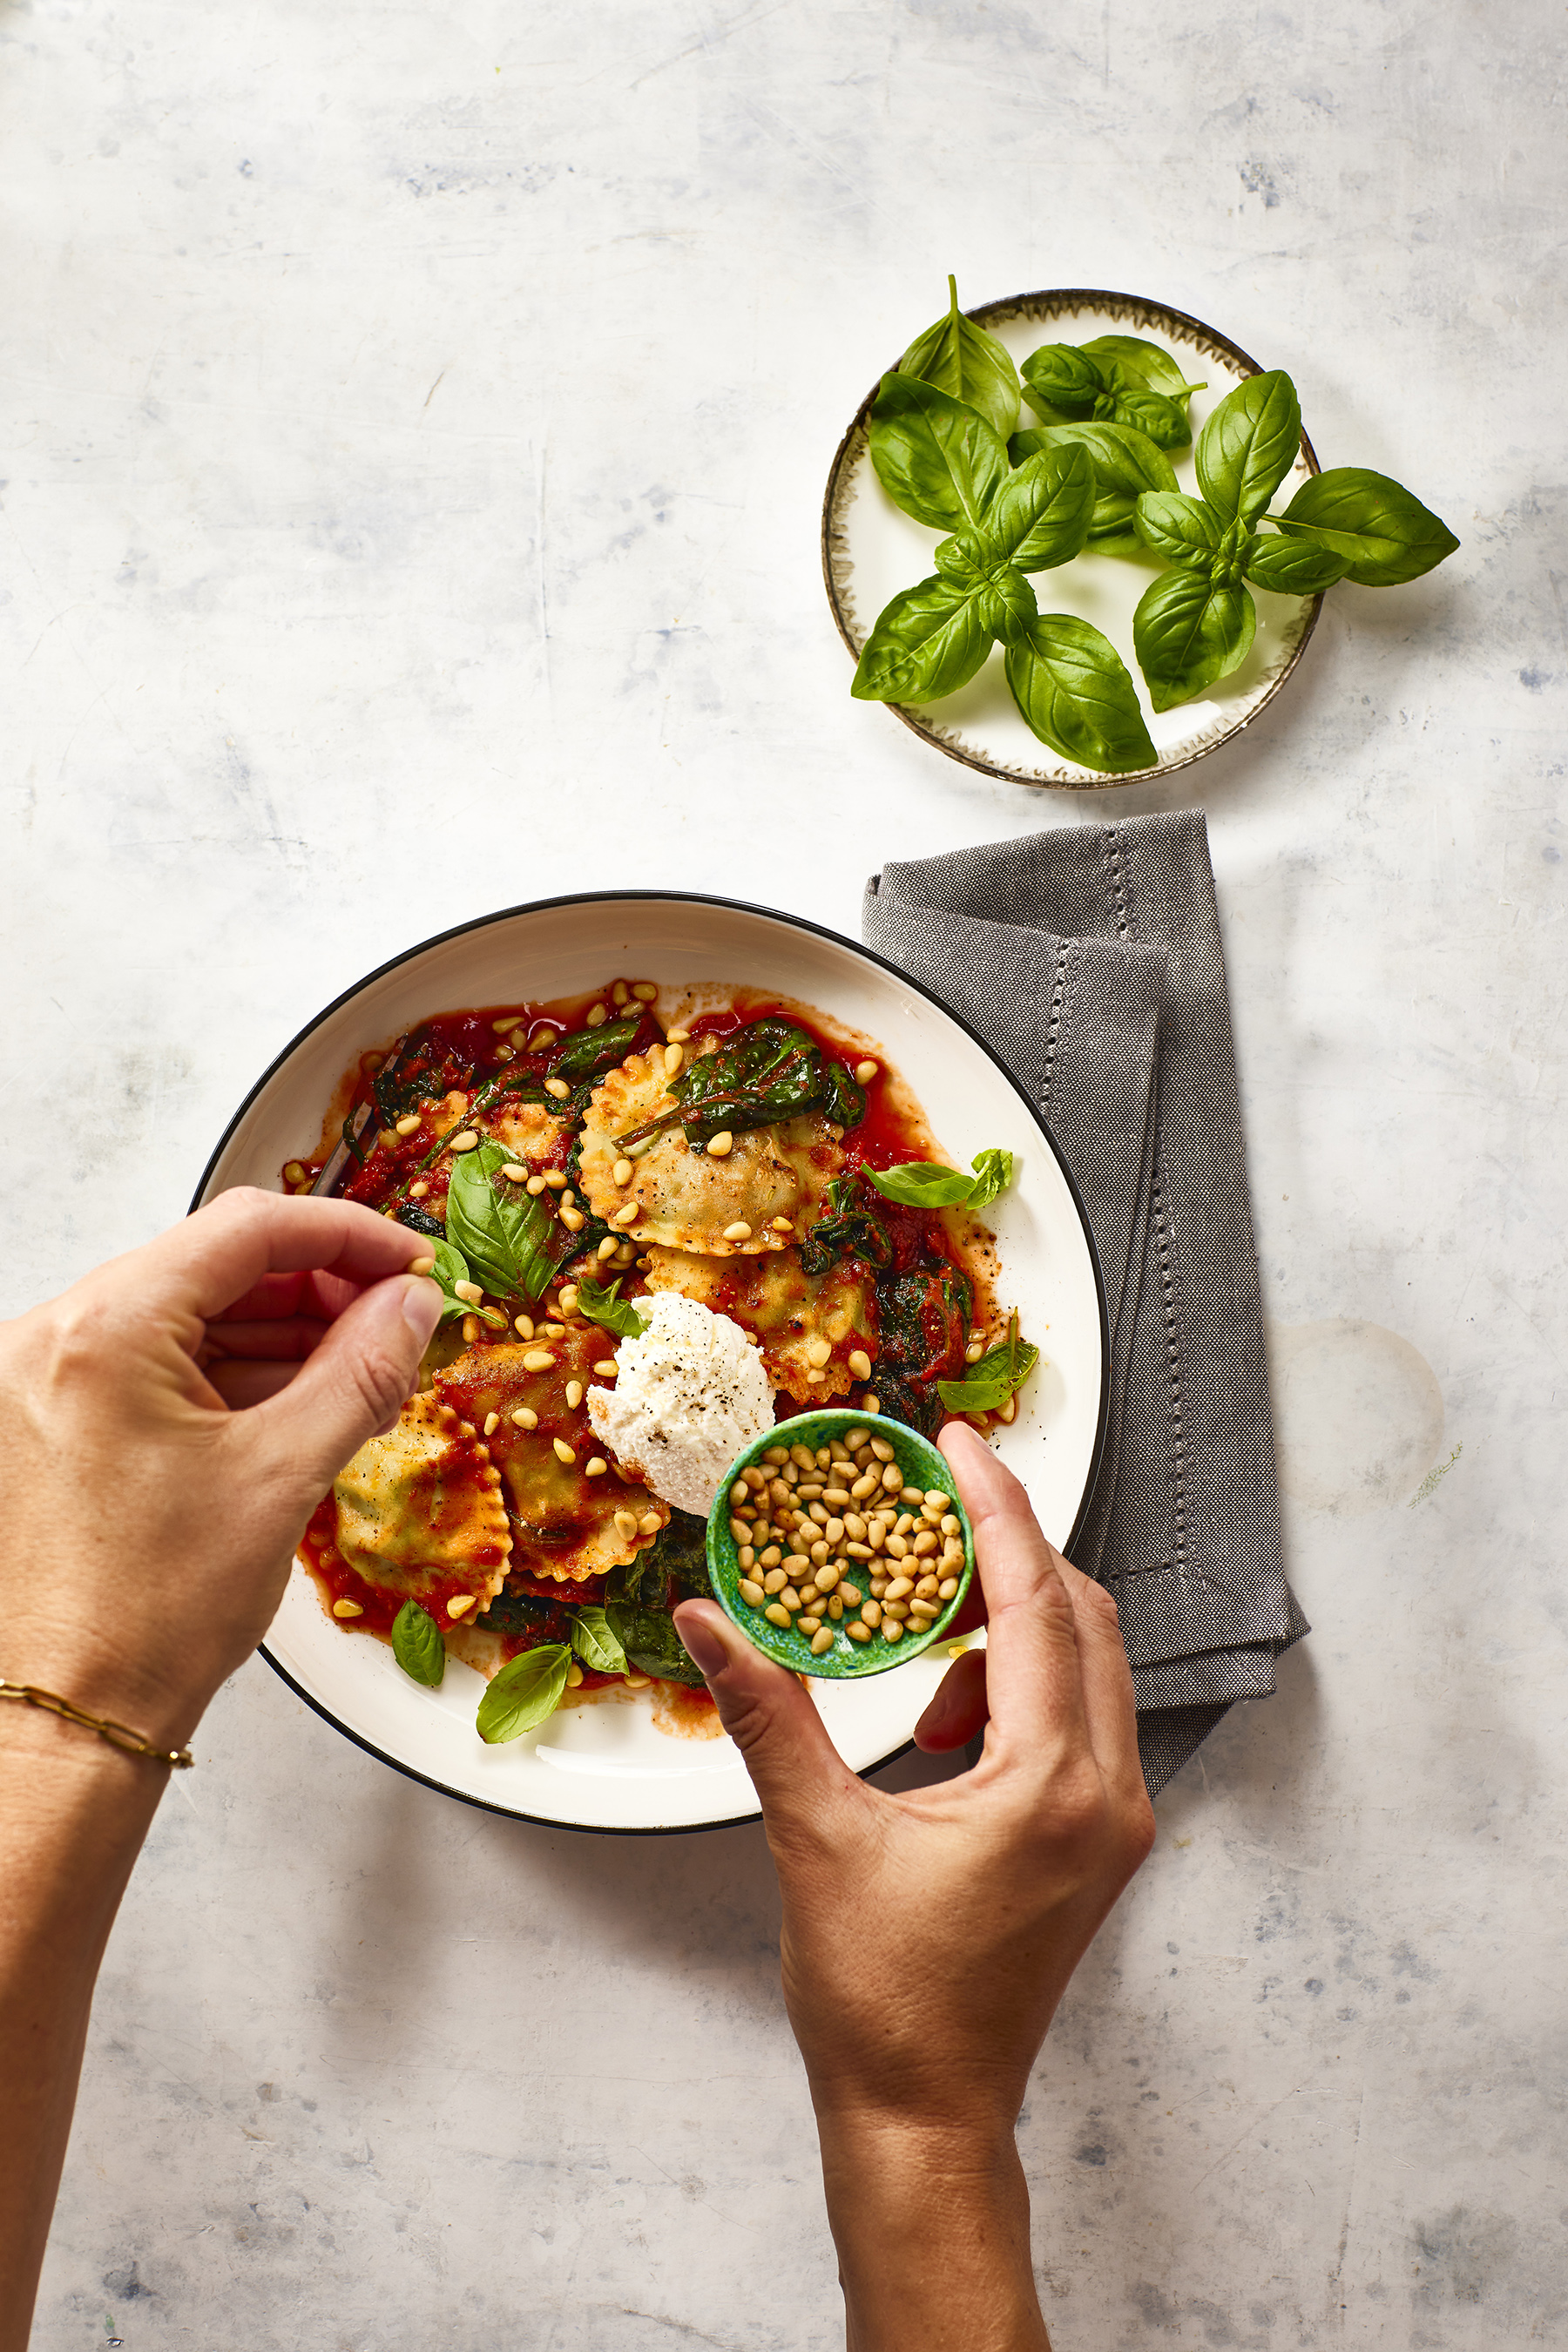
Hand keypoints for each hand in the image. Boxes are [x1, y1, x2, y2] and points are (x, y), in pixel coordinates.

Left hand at [0, 1188, 444, 1749]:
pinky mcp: (50, 1416)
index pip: (246, 1228)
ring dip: (279, 1328)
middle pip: (213, 1262)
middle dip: (318, 1284)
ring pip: (187, 1310)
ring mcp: (42, 1377)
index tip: (413, 1263)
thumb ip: (361, 1369)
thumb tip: (413, 1303)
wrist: (74, 1713)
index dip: (348, 1233)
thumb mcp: (284, 1475)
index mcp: (101, 1332)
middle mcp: (53, 1338)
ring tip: (360, 1366)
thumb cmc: (151, 1615)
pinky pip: (155, 1359)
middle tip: (398, 1317)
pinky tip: (296, 1398)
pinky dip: (230, 1369)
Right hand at [673, 1423, 1153, 2351]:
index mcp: (1053, 1783)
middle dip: (1005, 1561)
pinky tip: (941, 1731)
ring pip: (1089, 1668)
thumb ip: (767, 1714)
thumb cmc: (878, 1999)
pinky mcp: (1101, 1846)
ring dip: (1009, 1634)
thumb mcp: (814, 1838)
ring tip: (917, 1674)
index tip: (955, 1443)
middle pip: (1083, 1617)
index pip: (1036, 1600)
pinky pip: (1081, 1721)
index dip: (995, 1508)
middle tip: (924, 1530)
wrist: (926, 2117)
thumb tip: (704, 1620)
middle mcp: (1110, 1794)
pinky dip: (1020, 1691)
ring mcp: (1117, 1824)